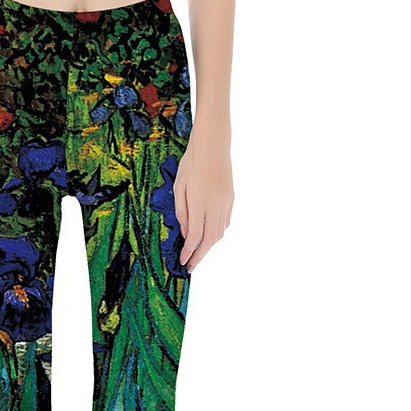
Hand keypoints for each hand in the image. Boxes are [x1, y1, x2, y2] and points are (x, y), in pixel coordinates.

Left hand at [175, 125, 233, 271]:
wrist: (213, 144)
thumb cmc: (192, 162)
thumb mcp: (179, 186)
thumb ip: (182, 212)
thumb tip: (186, 234)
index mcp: (199, 201)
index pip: (195, 236)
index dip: (189, 252)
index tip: (183, 261)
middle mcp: (215, 205)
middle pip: (210, 239)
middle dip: (200, 256)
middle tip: (191, 266)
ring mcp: (225, 202)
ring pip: (219, 232)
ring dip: (209, 246)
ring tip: (198, 254)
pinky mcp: (231, 199)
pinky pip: (225, 222)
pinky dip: (217, 233)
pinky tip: (209, 236)